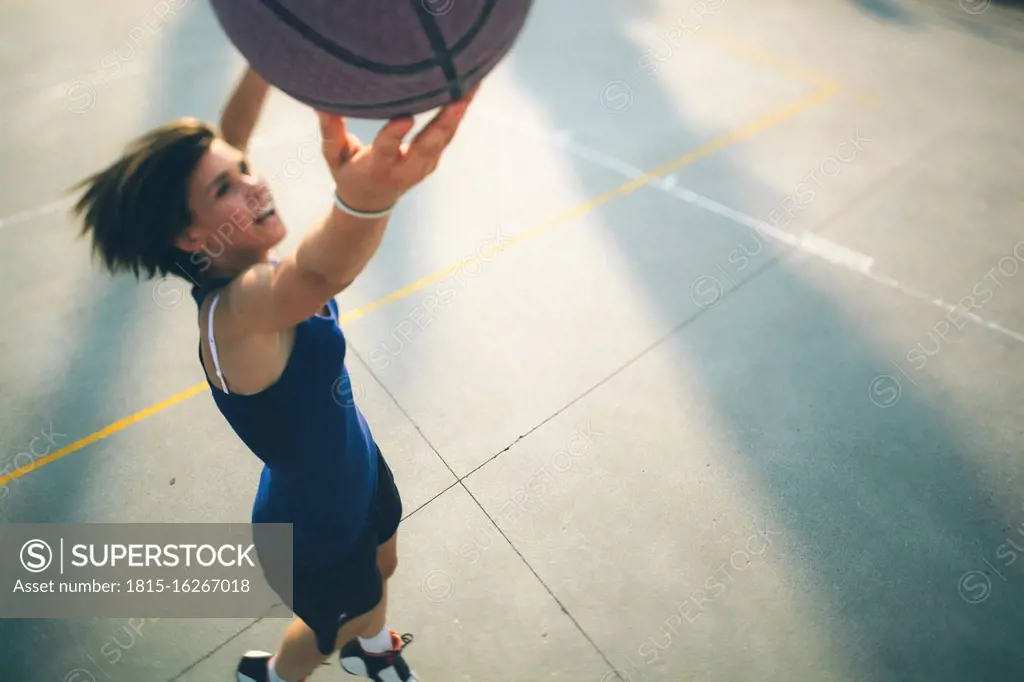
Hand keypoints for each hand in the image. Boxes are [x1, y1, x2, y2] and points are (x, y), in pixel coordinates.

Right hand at [318, 87, 477, 212]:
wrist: (370, 205)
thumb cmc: (348, 174)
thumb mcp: (334, 159)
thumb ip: (331, 133)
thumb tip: (321, 103)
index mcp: (376, 168)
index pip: (386, 150)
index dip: (394, 136)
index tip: (404, 118)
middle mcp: (404, 169)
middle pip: (427, 146)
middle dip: (445, 122)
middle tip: (460, 98)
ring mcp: (422, 166)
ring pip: (443, 140)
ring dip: (458, 113)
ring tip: (472, 84)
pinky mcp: (432, 160)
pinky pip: (447, 135)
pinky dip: (457, 114)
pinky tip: (467, 89)